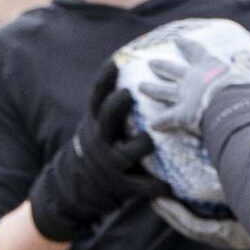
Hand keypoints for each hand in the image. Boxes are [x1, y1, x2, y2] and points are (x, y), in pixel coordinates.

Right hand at [27, 65, 170, 241]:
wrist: (80, 186)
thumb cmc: (103, 145)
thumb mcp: (101, 124)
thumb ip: (116, 107)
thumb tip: (141, 71)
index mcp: (97, 122)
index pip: (98, 97)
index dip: (105, 80)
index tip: (114, 63)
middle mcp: (100, 139)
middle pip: (107, 119)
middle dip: (116, 106)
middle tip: (128, 93)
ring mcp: (109, 162)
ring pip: (127, 152)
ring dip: (141, 145)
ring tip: (151, 139)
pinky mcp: (120, 185)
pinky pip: (140, 186)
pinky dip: (155, 186)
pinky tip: (169, 186)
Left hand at [137, 34, 249, 135]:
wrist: (233, 106)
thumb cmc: (244, 90)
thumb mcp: (245, 74)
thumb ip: (244, 67)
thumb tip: (247, 58)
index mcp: (208, 67)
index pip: (196, 52)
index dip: (188, 46)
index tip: (178, 40)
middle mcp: (192, 79)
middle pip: (172, 70)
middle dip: (162, 67)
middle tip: (151, 63)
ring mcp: (184, 96)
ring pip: (163, 91)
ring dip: (151, 89)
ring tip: (140, 87)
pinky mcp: (180, 114)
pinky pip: (166, 119)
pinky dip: (159, 122)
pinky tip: (152, 125)